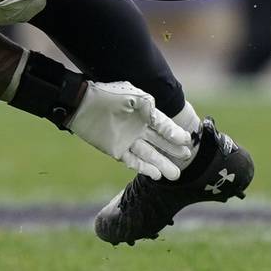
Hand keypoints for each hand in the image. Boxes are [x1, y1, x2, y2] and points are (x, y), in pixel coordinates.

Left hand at [66, 80, 193, 179]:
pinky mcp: (116, 150)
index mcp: (143, 113)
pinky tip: (157, 175)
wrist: (82, 104)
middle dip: (172, 150)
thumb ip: (151, 109)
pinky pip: (133, 161)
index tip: (187, 141)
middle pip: (159, 142)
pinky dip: (144, 168)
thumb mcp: (134, 97)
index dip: (175, 134)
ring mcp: (127, 140)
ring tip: (175, 174)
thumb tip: (166, 123)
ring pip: (149, 154)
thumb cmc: (109, 95)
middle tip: (187, 158)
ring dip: (161, 164)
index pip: (163, 126)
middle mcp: (137, 128)